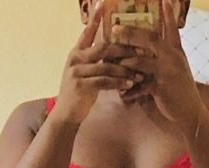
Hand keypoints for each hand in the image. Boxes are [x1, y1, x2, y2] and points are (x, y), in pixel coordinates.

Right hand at [53, 1, 145, 124]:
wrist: (66, 115)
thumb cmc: (79, 94)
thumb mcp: (85, 74)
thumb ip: (95, 62)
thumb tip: (113, 52)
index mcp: (77, 53)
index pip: (87, 32)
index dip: (96, 18)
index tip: (104, 3)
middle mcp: (76, 58)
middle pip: (104, 47)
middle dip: (124, 49)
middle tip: (142, 50)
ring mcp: (77, 71)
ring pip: (106, 65)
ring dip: (126, 70)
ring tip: (140, 73)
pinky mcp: (81, 85)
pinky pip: (105, 81)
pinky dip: (119, 82)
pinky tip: (130, 84)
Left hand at [111, 0, 204, 138]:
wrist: (191, 114)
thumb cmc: (181, 93)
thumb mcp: (177, 71)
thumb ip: (165, 60)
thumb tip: (148, 53)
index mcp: (177, 52)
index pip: (171, 28)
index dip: (167, 13)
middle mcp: (173, 58)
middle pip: (149, 39)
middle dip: (130, 33)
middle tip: (114, 29)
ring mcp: (167, 72)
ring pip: (141, 61)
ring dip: (124, 62)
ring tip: (110, 62)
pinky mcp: (161, 88)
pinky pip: (140, 85)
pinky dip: (130, 90)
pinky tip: (122, 95)